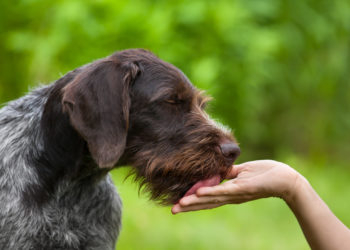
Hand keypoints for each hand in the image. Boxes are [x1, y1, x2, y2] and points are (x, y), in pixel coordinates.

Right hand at [172, 160, 300, 213]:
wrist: (286, 179)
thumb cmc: (265, 174)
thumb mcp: (243, 173)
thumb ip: (229, 174)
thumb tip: (218, 170)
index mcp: (229, 192)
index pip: (208, 198)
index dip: (193, 201)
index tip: (178, 203)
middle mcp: (231, 196)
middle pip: (207, 203)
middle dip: (189, 206)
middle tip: (172, 211)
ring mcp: (236, 193)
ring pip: (213, 198)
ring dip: (196, 201)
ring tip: (181, 203)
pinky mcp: (244, 189)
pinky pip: (225, 191)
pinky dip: (212, 192)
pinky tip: (199, 193)